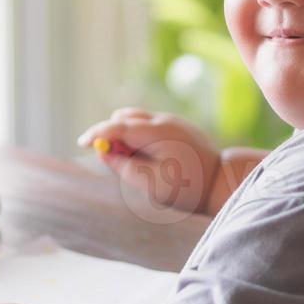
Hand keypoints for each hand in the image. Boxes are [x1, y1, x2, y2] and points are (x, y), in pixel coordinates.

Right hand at [77, 108, 221, 214]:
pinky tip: (152, 160)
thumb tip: (103, 152)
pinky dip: (140, 137)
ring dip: (126, 135)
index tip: (82, 143)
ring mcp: (172, 121)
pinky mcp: (178, 127)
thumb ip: (124, 166)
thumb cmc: (186, 187)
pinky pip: (150, 126)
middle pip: (125, 117)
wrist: (221, 181)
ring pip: (137, 119)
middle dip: (111, 134)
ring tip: (135, 162)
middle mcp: (163, 121)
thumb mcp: (150, 183)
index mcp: (156, 133)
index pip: (117, 126)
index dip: (97, 133)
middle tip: (113, 158)